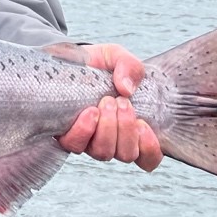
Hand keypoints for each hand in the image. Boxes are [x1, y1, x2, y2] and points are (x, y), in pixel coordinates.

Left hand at [47, 43, 162, 171]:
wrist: (69, 59)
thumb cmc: (100, 64)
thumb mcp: (118, 57)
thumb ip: (130, 67)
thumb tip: (126, 88)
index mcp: (131, 129)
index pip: (148, 158)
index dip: (149, 149)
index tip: (143, 124)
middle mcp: (112, 141)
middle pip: (126, 154)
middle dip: (126, 128)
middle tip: (120, 101)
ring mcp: (89, 141)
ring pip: (103, 153)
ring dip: (108, 129)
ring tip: (105, 102)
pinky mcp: (67, 135)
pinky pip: (75, 146)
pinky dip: (85, 131)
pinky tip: (90, 113)